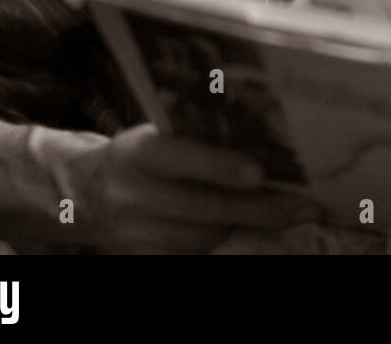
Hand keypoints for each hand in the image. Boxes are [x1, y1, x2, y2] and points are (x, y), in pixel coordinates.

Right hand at [37, 124, 319, 251]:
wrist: (85, 192)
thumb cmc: (140, 154)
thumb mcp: (156, 134)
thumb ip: (197, 138)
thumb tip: (265, 136)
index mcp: (137, 153)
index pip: (181, 159)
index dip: (220, 167)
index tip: (260, 172)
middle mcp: (132, 195)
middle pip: (204, 208)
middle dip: (260, 208)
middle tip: (305, 207)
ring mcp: (135, 232)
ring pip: (205, 236)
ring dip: (250, 227)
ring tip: (291, 215)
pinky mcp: (143, 256)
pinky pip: (194, 253)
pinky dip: (228, 242)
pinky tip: (258, 232)